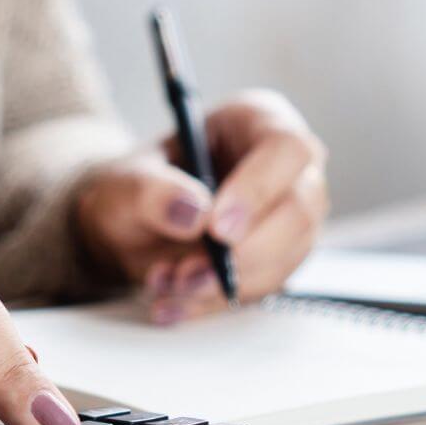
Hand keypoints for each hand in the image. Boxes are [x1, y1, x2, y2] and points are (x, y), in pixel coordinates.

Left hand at [76, 89, 328, 321]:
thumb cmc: (137, 188)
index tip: (217, 230)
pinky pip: (264, 288)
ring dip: (226, 283)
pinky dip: (216, 302)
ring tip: (169, 283)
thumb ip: (152, 192)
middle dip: (245, 252)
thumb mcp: (125, 182)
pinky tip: (175, 302)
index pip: (286, 149)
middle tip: (189, 271)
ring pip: (287, 257)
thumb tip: (194, 214)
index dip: (257, 191)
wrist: (130, 227)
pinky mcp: (280, 259)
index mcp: (257, 122)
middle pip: (300, 210)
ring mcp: (292, 217)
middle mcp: (287, 169)